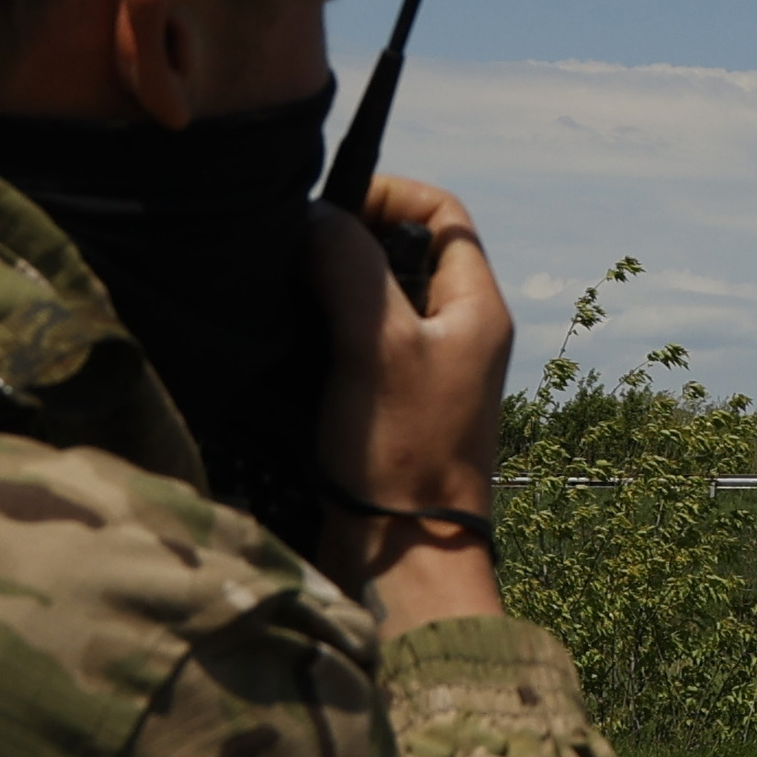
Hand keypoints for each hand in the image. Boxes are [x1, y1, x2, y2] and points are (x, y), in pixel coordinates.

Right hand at [308, 173, 510, 628]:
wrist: (403, 561)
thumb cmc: (401, 454)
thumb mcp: (377, 345)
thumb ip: (349, 266)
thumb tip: (316, 217)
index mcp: (476, 307)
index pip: (443, 212)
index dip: (387, 195)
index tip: (328, 214)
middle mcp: (455, 333)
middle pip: (401, 250)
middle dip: (345, 241)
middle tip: (292, 256)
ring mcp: (420, 372)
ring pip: (369, 298)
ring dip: (324, 290)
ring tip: (280, 298)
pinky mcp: (384, 407)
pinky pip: (350, 346)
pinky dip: (316, 334)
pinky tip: (282, 344)